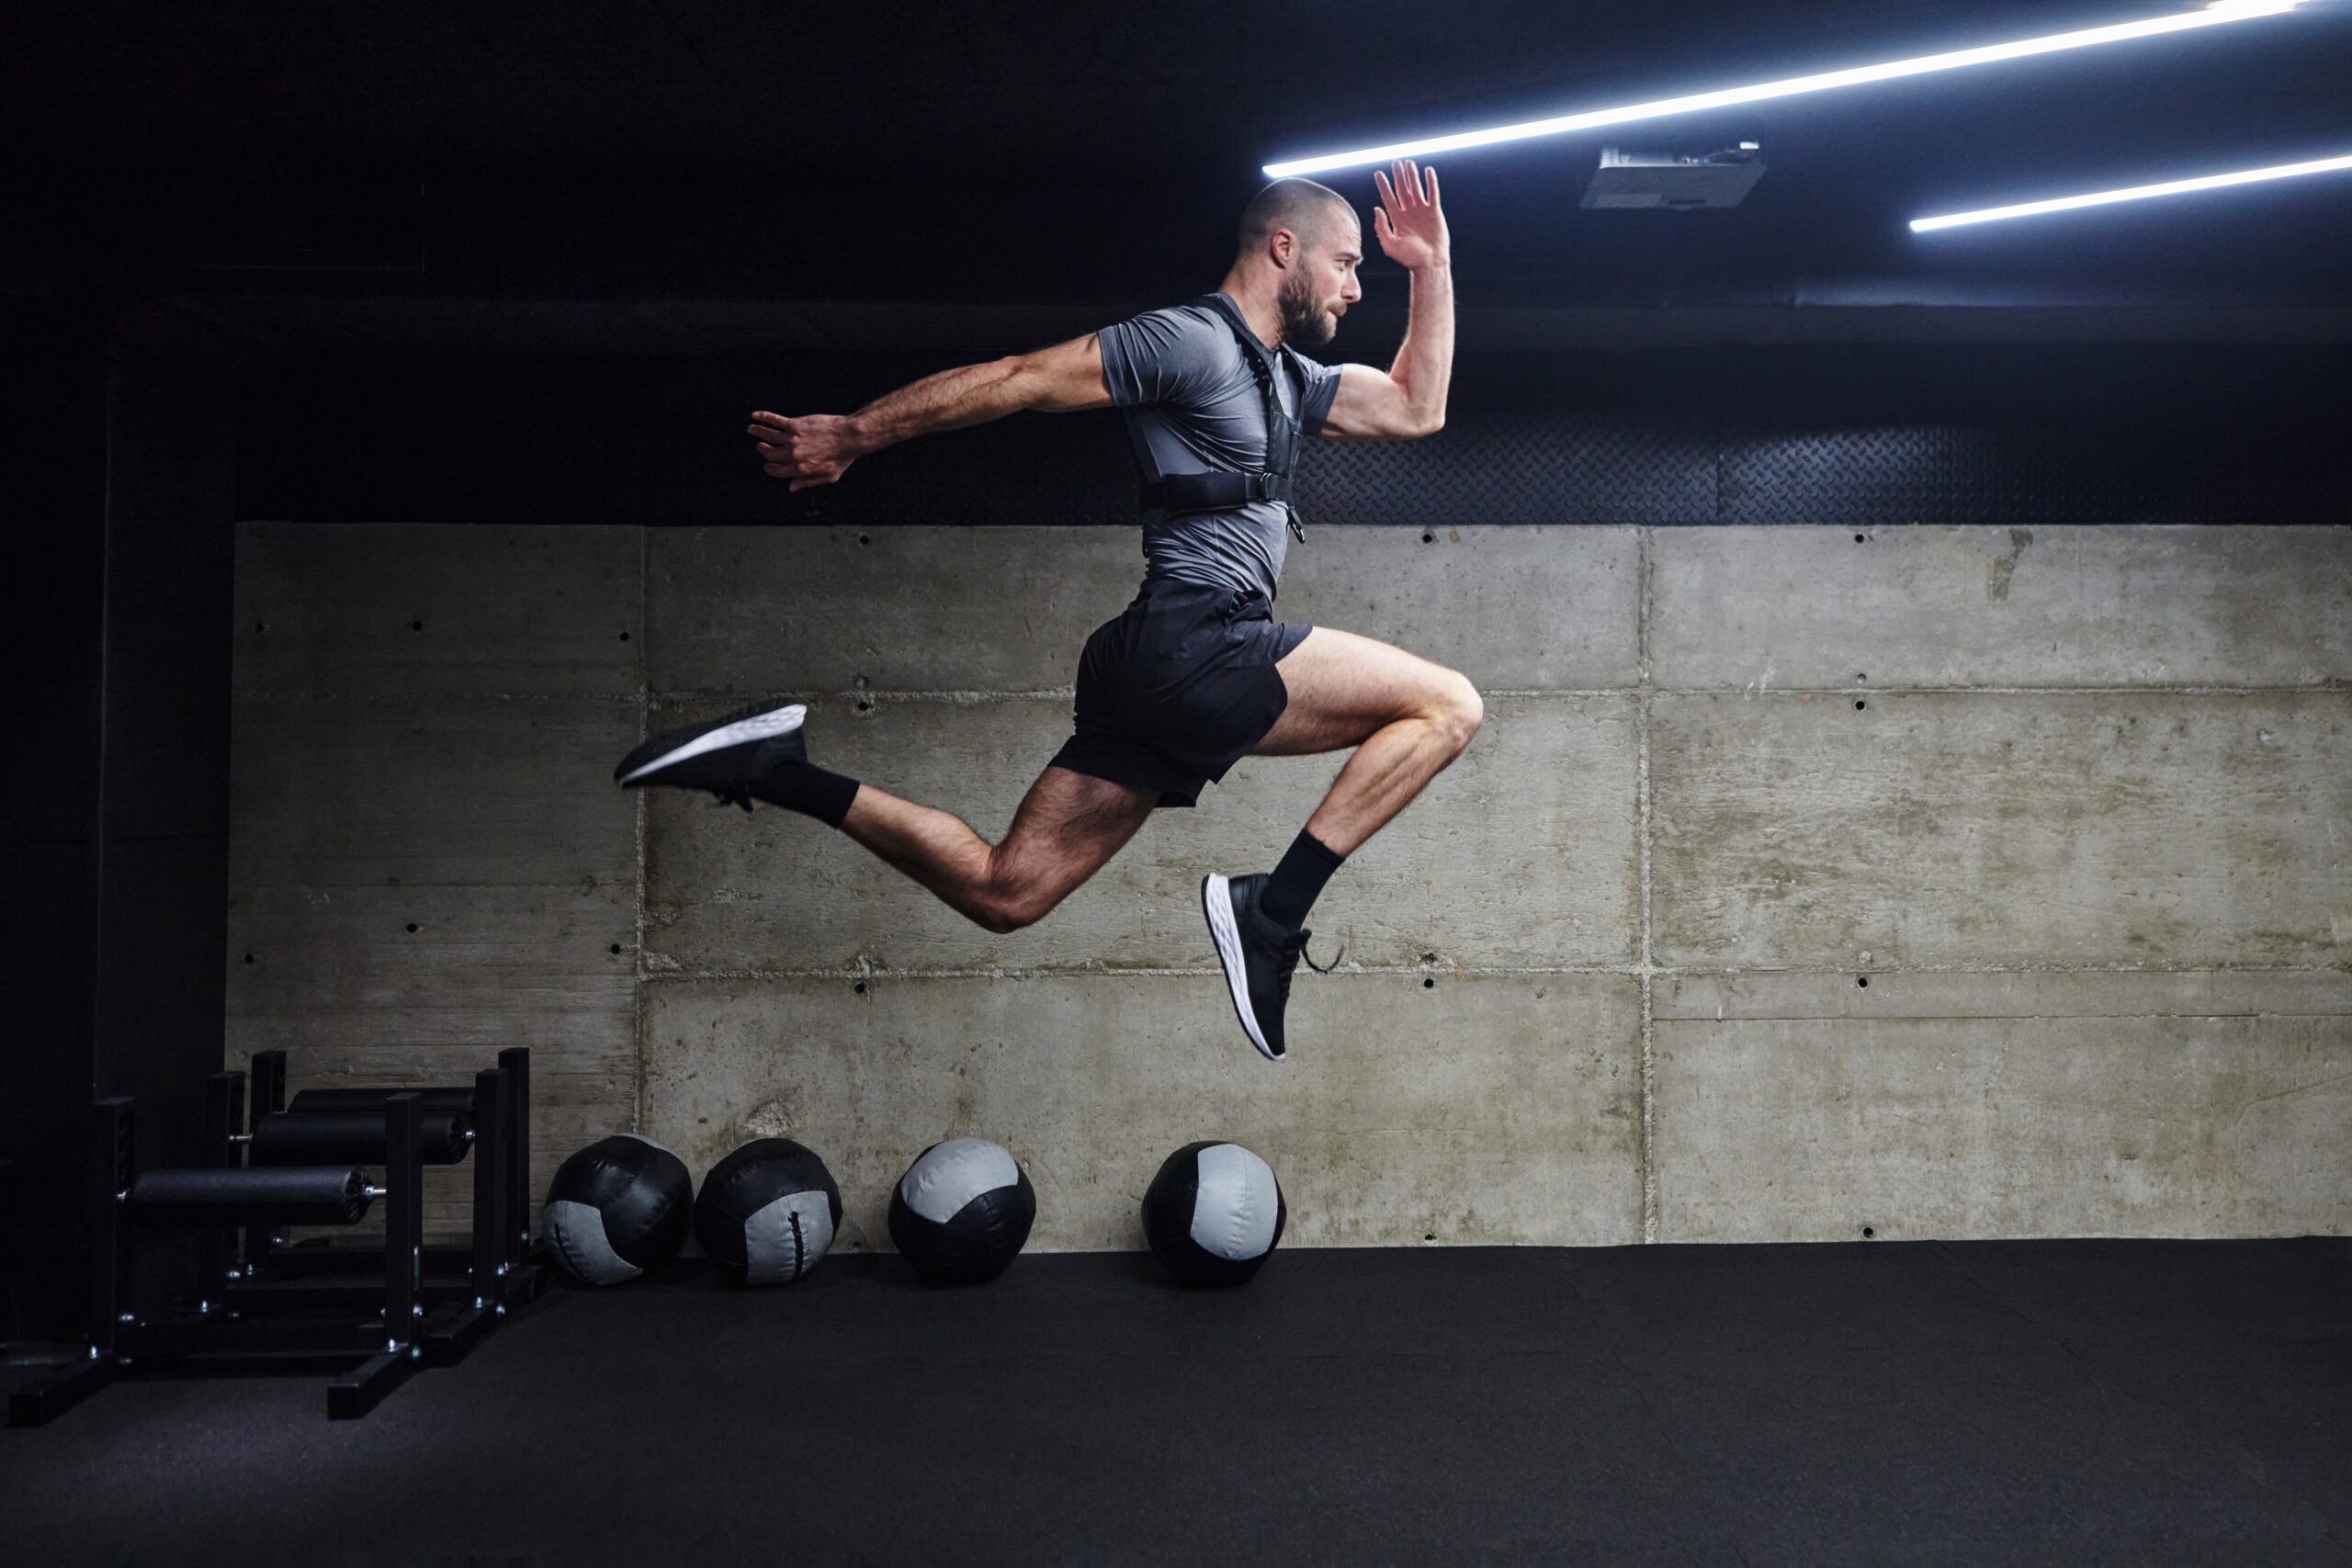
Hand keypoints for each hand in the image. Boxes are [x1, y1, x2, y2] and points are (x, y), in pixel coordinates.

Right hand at [747, 411, 862, 490]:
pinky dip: (763, 417)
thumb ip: (808, 482)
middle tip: (761, 446)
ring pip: (768, 436)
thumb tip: (790, 488)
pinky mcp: (795, 425)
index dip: (770, 468)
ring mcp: (793, 439)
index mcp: (800, 469)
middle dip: (763, 451)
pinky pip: (775, 421)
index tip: (767, 464)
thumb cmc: (842, 457)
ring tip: (751, 429)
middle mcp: (794, 455)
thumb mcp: (828, 477)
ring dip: (757, 432)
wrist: (850, 436)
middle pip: (770, 454)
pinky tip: (755, 415)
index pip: (777, 471)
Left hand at [1372, 159, 1446, 270]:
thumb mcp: (1390, 246)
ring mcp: (1421, 211)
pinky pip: (1432, 193)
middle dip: (1398, 176)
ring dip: (1412, 176)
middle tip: (1394, 162)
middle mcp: (1408, 213)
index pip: (1388, 198)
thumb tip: (1377, 209)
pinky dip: (1430, 182)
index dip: (1383, 186)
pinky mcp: (1434, 212)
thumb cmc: (1410, 258)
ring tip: (1408, 163)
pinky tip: (1428, 171)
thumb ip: (1381, 228)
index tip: (1378, 173)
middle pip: (1401, 190)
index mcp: (1397, 219)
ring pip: (1416, 189)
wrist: (1430, 263)